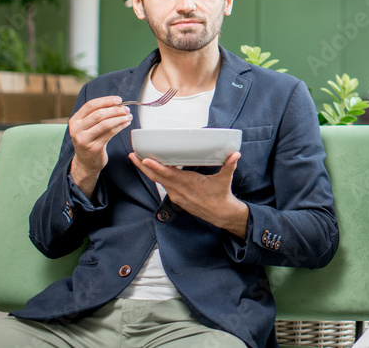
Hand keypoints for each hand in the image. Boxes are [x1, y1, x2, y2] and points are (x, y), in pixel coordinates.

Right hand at [68, 95, 132, 196]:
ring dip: (120, 118)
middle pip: (99, 114)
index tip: (118, 99)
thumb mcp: (86, 126)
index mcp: (75, 120)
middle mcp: (77, 129)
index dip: (106, 100)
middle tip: (126, 109)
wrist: (85, 162)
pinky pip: (110, 133)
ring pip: (106, 124)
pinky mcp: (94, 148)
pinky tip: (126, 124)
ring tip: (129, 116)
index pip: (90, 105)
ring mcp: (84, 139)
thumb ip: (96, 114)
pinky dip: (120, 126)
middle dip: (115, 110)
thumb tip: (117, 103)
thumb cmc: (89, 139)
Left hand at [128, 152, 248, 237]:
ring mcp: (176, 195)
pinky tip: (152, 169)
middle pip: (157, 177)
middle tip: (132, 155)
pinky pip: (163, 185)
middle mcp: (179, 190)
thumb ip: (229, 165)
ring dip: (147, 171)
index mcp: (189, 183)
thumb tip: (236, 154)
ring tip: (137, 159)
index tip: (145, 159)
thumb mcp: (225, 180)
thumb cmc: (221, 196)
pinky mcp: (176, 197)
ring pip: (158, 181)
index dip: (156, 167)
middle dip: (143, 166)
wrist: (220, 214)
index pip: (168, 174)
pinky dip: (156, 176)